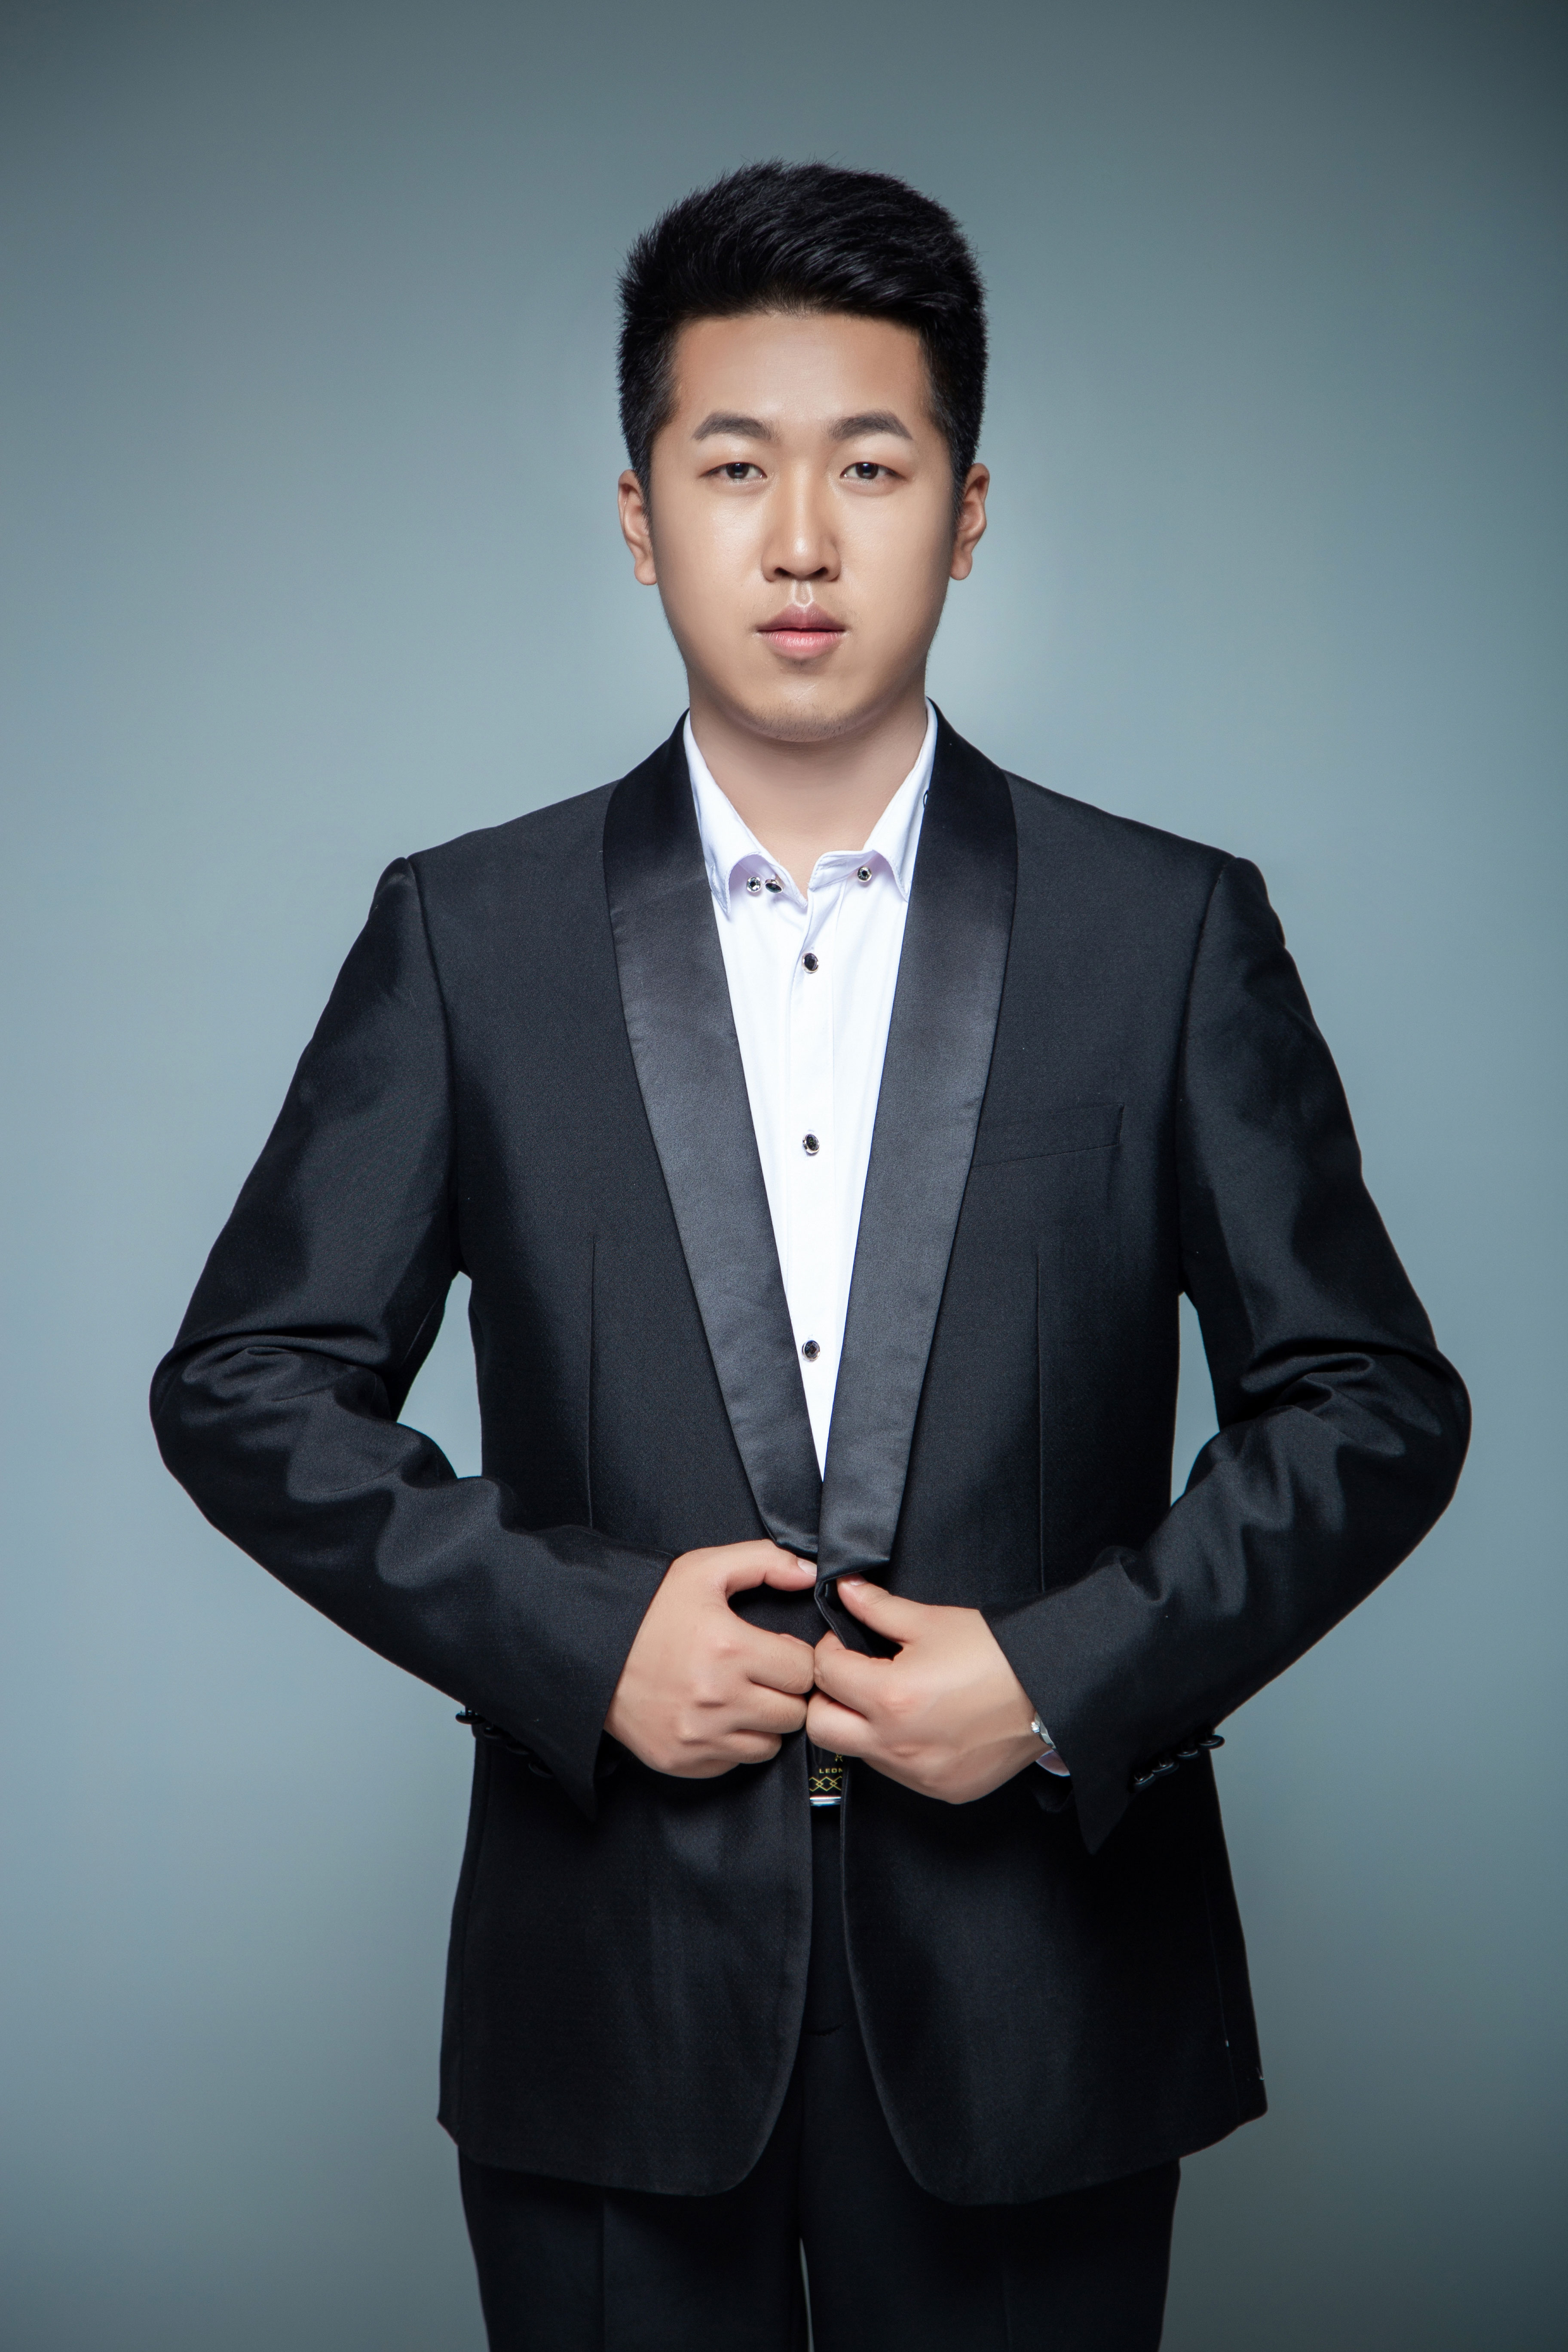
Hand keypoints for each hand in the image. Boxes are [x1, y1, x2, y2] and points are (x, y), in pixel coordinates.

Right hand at [606, 1541, 817, 1777]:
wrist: (591, 1650)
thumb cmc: (650, 1609)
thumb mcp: (705, 1569)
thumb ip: (765, 1562)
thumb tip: (810, 1576)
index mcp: (730, 1648)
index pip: (804, 1670)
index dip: (795, 1657)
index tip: (778, 1650)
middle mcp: (717, 1698)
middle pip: (793, 1712)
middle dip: (784, 1691)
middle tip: (762, 1674)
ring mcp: (698, 1735)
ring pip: (770, 1745)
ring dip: (763, 1722)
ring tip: (740, 1695)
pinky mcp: (681, 1760)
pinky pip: (734, 1763)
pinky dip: (733, 1743)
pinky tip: (715, 1716)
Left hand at [806, 1579, 1047, 1804]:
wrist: (1050, 1689)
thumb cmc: (996, 1654)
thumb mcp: (931, 1621)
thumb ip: (878, 1608)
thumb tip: (846, 1591)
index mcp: (891, 1697)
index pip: (825, 1674)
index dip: (829, 1649)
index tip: (845, 1642)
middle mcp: (898, 1745)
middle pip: (821, 1727)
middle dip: (827, 1696)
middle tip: (851, 1675)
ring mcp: (918, 1774)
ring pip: (858, 1752)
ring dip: (861, 1725)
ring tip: (892, 1698)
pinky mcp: (941, 1790)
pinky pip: (897, 1772)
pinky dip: (896, 1748)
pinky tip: (920, 1723)